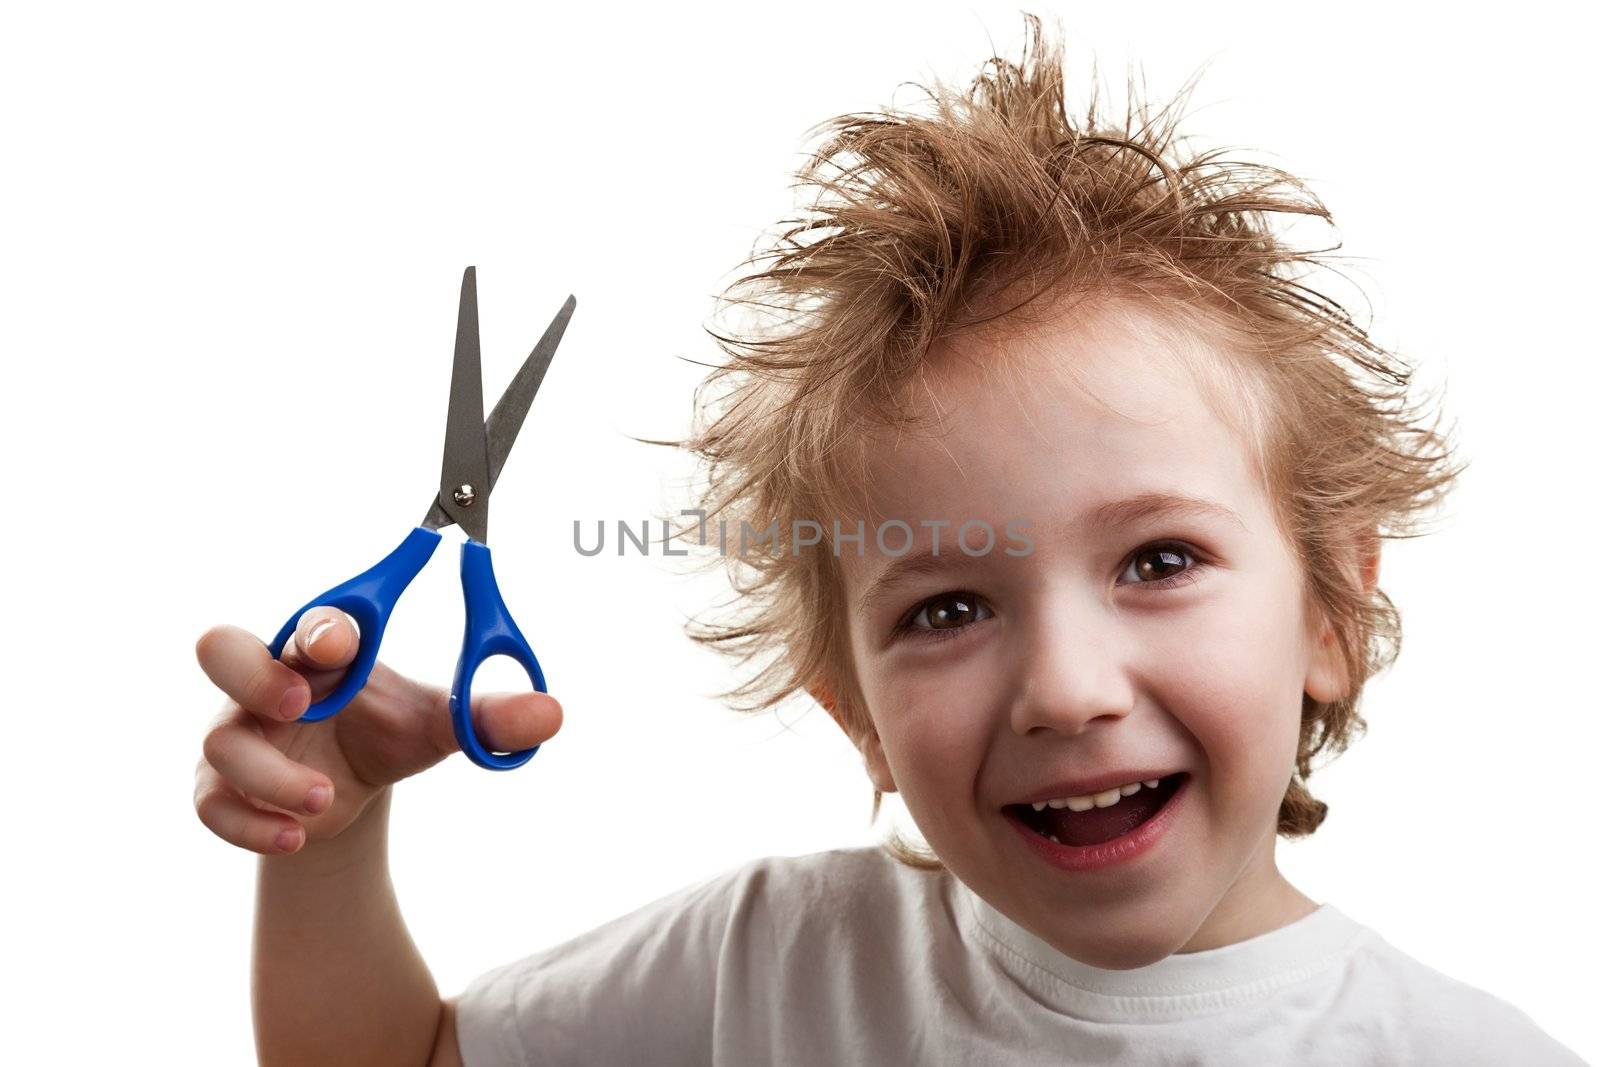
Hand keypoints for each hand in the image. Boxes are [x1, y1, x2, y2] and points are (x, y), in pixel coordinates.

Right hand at [193, 608, 561, 853]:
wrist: (349, 791)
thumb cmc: (386, 731)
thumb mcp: (440, 724)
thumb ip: (488, 716)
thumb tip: (551, 714)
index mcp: (322, 647)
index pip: (310, 621)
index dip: (323, 626)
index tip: (350, 640)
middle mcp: (268, 681)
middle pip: (220, 647)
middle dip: (253, 671)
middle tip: (299, 703)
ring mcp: (238, 734)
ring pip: (220, 741)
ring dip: (270, 773)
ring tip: (321, 798)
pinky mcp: (221, 789)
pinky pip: (211, 804)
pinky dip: (249, 825)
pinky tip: (293, 837)